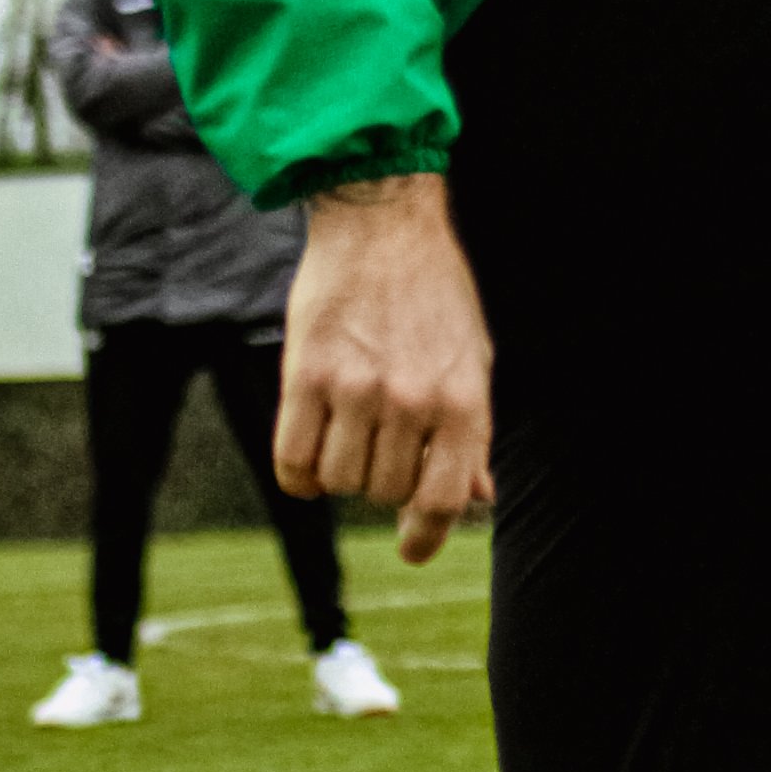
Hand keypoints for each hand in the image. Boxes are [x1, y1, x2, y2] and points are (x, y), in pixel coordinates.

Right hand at [277, 172, 494, 564]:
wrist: (382, 222)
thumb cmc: (434, 292)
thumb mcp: (474, 359)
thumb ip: (472, 433)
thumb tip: (477, 498)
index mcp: (461, 402)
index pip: (440, 500)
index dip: (426, 536)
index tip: (411, 549)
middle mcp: (410, 401)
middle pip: (383, 491)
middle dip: (381, 481)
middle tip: (379, 445)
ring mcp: (355, 389)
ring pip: (339, 480)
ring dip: (340, 473)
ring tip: (347, 435)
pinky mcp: (305, 374)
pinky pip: (292, 460)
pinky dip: (299, 473)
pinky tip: (309, 455)